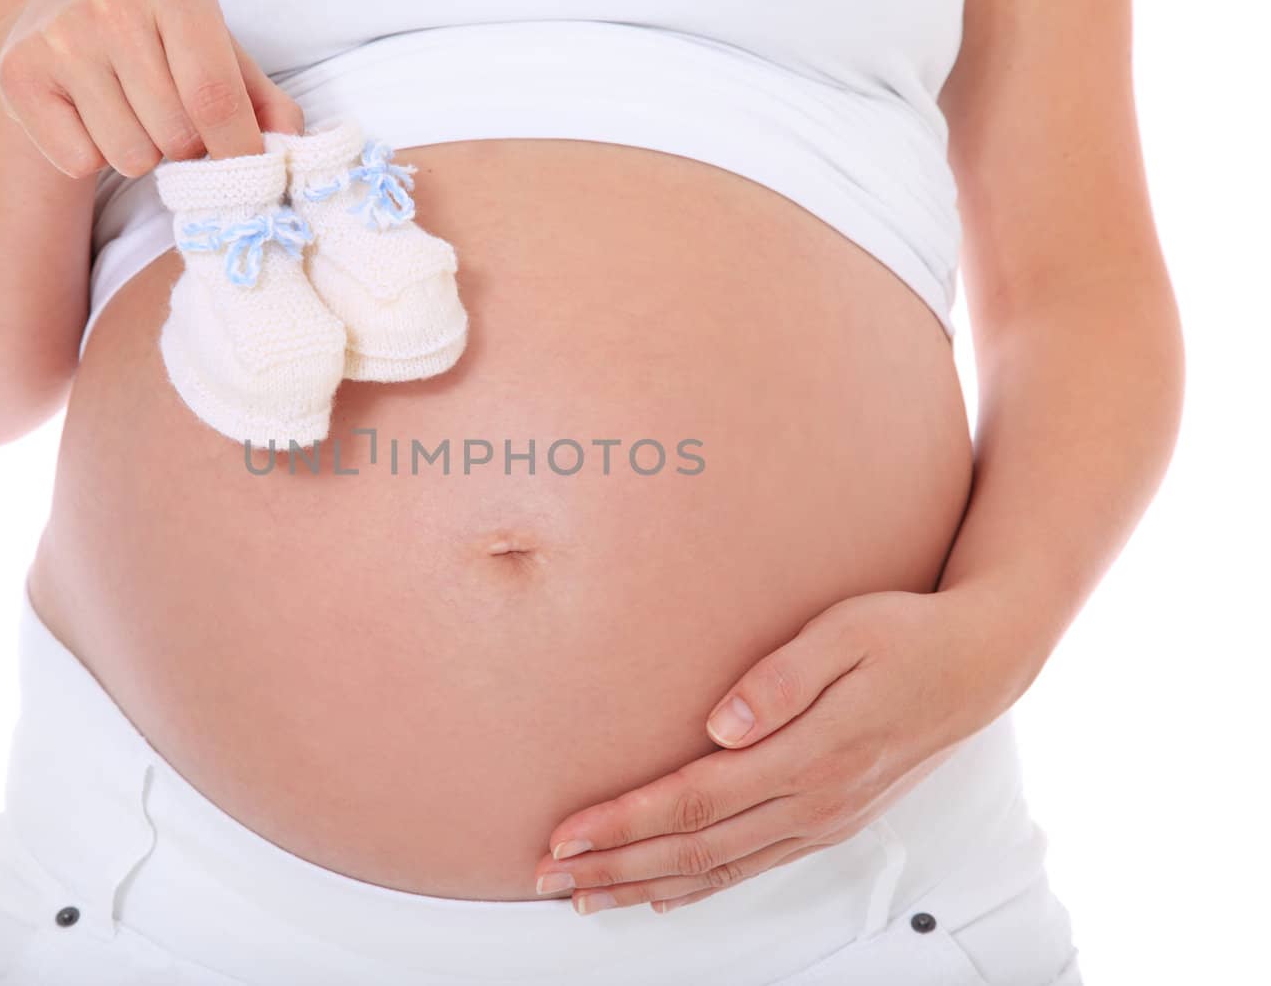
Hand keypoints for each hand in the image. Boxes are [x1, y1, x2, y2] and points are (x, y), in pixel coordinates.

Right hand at [0, 0, 303, 176]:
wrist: (56, 22)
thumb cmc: (159, 48)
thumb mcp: (220, 59)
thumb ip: (266, 103)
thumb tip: (291, 145)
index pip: (217, 99)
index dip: (237, 151)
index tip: (244, 169)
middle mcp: (114, 4)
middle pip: (175, 136)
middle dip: (184, 149)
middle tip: (167, 120)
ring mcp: (61, 38)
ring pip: (130, 156)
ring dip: (139, 155)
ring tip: (127, 115)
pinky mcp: (19, 74)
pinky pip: (80, 160)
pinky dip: (90, 156)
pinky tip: (86, 118)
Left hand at [534, 589, 1016, 914]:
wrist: (982, 664)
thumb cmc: (908, 635)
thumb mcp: (848, 632)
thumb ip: (782, 678)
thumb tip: (720, 722)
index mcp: (811, 756)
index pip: (695, 802)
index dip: (624, 823)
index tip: (566, 833)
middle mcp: (815, 803)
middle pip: (695, 851)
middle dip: (614, 867)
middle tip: (547, 876)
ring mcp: (824, 820)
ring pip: (719, 872)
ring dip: (644, 886)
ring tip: (583, 896)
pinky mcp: (830, 821)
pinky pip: (750, 868)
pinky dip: (697, 888)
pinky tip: (660, 893)